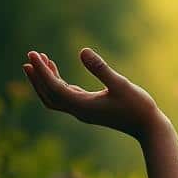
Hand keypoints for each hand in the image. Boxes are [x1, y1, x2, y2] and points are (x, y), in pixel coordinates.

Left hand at [23, 47, 161, 140]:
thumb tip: (82, 51)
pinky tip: (58, 73)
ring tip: (41, 61)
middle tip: (29, 57)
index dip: (41, 70)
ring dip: (46, 80)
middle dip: (37, 77)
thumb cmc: (137, 106)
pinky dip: (58, 84)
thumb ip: (100, 68)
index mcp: (82, 105)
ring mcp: (83, 111)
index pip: (54, 87)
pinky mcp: (90, 109)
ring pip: (55, 97)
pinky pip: (66, 97)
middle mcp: (79, 110)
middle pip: (48, 95)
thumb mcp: (120, 84)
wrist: (148, 127)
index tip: (32, 55)